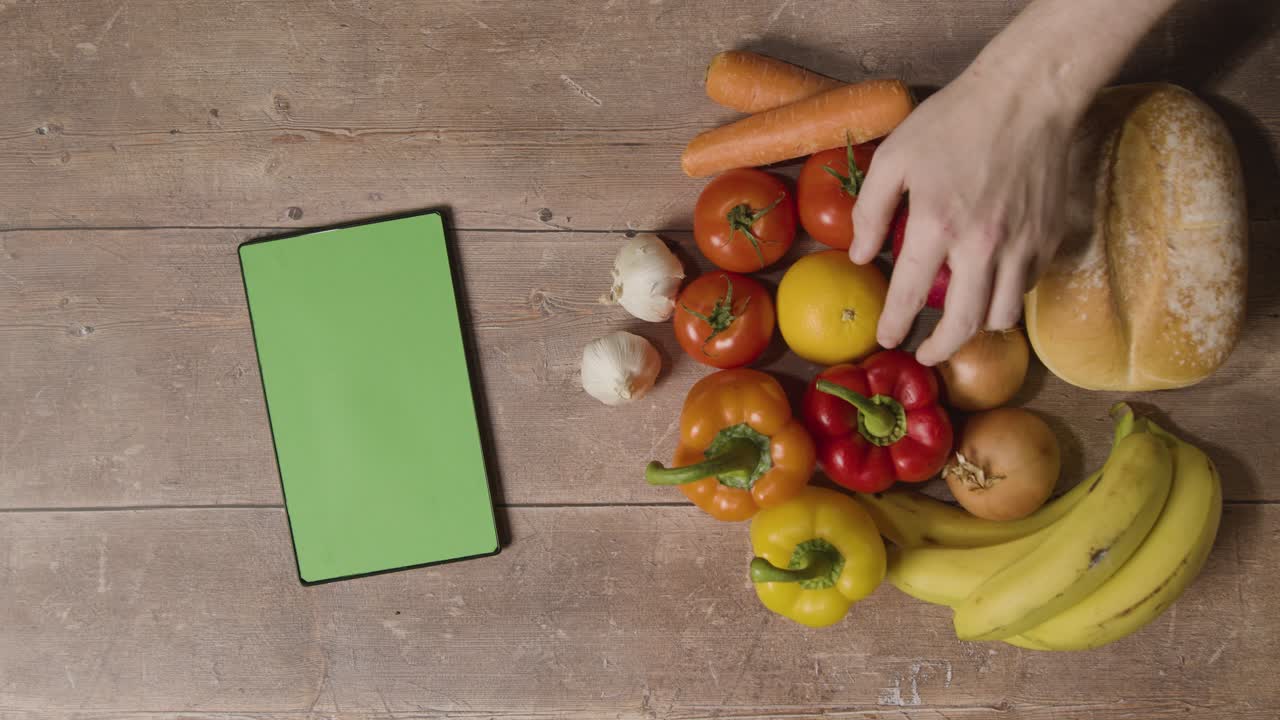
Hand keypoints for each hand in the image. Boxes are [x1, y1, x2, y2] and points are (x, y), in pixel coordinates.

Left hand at [849, 67, 1076, 365]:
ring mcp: (1021, 244)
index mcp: (937, 225)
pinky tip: (990, 284)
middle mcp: (981, 246)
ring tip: (960, 323)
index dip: (895, 325)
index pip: (911, 295)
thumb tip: (861, 256)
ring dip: (978, 328)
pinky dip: (1007, 295)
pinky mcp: (1048, 238)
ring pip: (1002, 315)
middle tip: (925, 354)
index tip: (886, 339)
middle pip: (964, 324)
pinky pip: (1027, 287)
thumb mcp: (895, 157)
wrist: (1027, 96)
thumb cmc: (953, 121)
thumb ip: (871, 210)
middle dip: (940, 349)